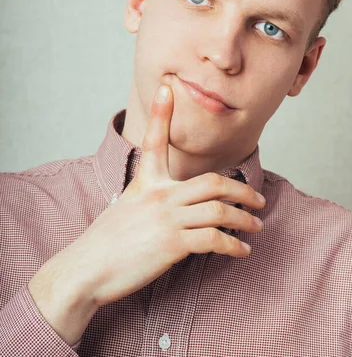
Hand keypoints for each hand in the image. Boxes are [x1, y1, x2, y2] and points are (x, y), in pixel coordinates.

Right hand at [82, 84, 264, 306]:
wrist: (87, 269)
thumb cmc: (106, 240)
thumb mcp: (126, 206)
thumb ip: (149, 196)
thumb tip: (169, 202)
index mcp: (146, 181)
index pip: (154, 141)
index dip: (161, 113)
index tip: (166, 88)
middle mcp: (159, 195)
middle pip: (213, 183)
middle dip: (242, 191)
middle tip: (259, 200)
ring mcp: (167, 218)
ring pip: (220, 211)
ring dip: (245, 220)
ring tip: (257, 227)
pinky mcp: (171, 244)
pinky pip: (213, 240)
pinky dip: (234, 246)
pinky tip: (242, 252)